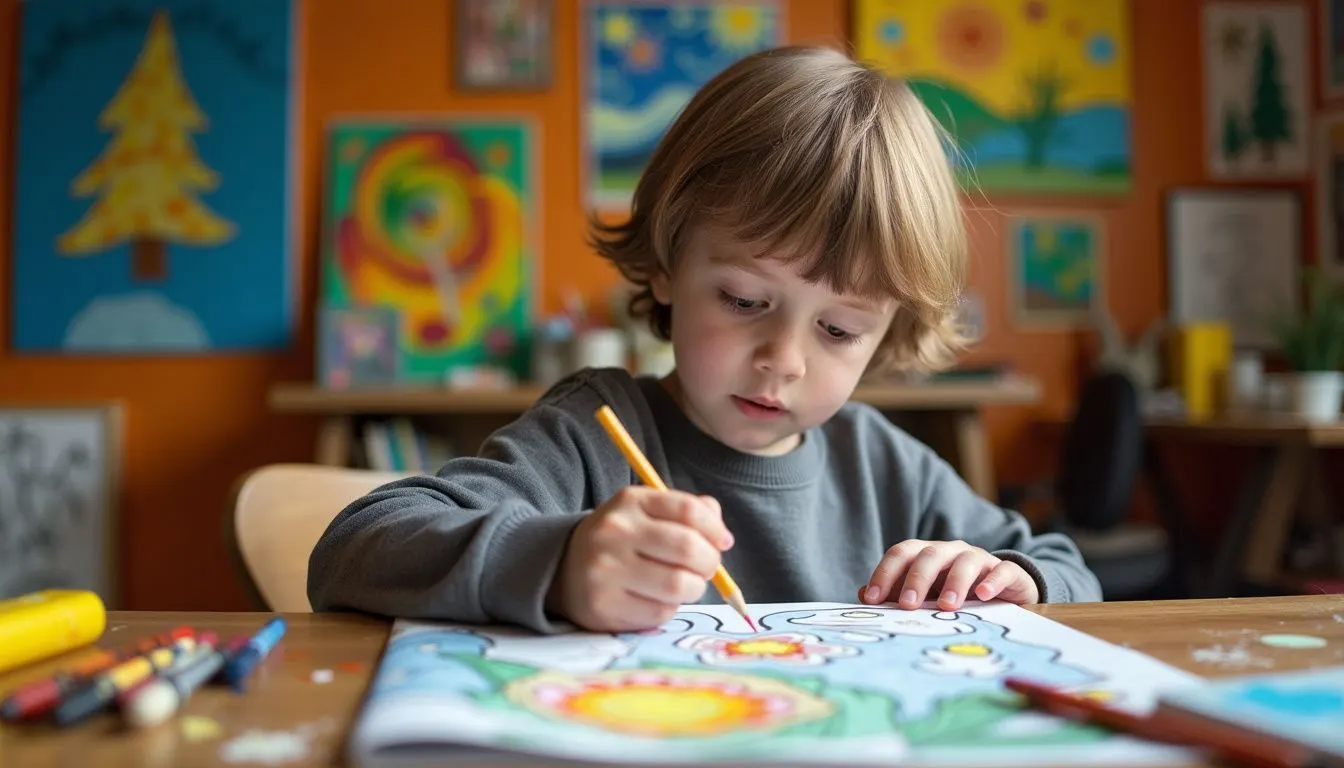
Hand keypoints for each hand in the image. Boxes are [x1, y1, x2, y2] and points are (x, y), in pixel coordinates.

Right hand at [548, 486, 732, 631]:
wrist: (565, 568)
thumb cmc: (622, 541)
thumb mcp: (648, 513)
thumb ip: (688, 513)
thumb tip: (723, 536)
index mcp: (630, 501)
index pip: (689, 511)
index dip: (715, 529)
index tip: (722, 542)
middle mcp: (615, 531)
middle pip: (687, 548)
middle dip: (710, 562)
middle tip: (706, 568)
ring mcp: (606, 569)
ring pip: (678, 585)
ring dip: (694, 588)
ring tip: (686, 585)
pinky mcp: (603, 605)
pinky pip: (660, 612)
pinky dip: (670, 608)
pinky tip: (659, 599)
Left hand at [857, 539, 1038, 610]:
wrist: (1005, 596)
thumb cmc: (956, 596)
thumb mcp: (925, 597)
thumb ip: (895, 595)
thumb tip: (862, 595)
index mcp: (926, 555)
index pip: (901, 555)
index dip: (884, 574)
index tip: (872, 599)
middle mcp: (951, 552)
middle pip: (929, 555)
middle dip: (916, 579)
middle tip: (907, 605)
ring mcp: (980, 559)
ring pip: (965, 561)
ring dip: (954, 583)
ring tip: (946, 606)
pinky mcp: (1008, 572)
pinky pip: (1002, 570)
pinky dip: (992, 581)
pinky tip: (983, 595)